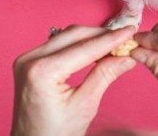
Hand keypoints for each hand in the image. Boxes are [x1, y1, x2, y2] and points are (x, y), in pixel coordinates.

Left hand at [11, 25, 137, 135]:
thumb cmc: (53, 134)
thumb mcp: (84, 106)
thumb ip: (105, 75)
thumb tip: (126, 57)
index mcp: (42, 71)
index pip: (85, 47)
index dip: (111, 39)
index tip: (130, 32)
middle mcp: (30, 60)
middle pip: (74, 34)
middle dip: (102, 35)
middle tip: (125, 38)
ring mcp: (26, 60)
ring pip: (66, 36)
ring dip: (90, 38)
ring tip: (113, 44)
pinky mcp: (28, 63)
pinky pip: (57, 45)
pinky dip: (77, 44)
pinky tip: (94, 49)